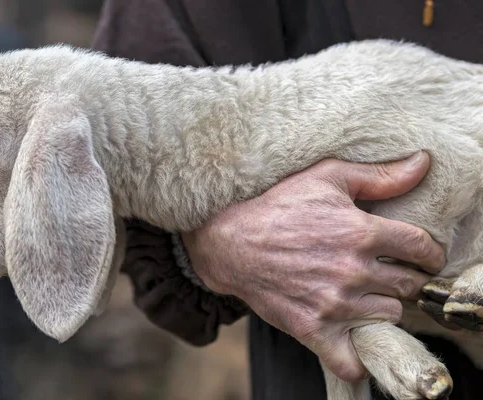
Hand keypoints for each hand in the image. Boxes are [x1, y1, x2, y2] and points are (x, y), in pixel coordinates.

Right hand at [181, 151, 444, 381]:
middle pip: (409, 286)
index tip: (419, 255)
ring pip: (388, 316)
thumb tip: (422, 163)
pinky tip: (353, 339)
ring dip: (381, 306)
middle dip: (403, 277)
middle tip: (387, 271)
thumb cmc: (276, 205)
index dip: (427, 252)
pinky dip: (358, 357)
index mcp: (362, 232)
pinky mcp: (312, 329)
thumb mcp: (325, 177)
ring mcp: (333, 304)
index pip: (423, 249)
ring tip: (364, 294)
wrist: (229, 242)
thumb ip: (379, 175)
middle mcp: (353, 271)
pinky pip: (351, 360)